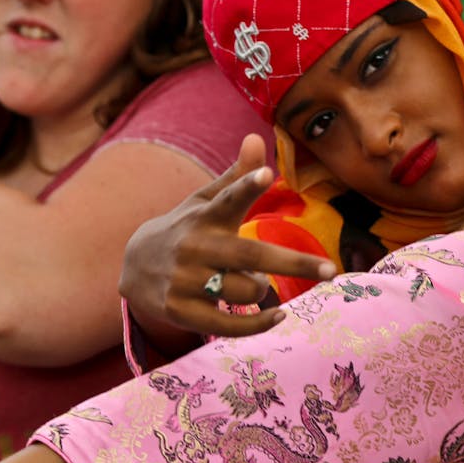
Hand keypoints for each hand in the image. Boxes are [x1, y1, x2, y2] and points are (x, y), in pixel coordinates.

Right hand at [120, 134, 335, 338]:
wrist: (133, 267)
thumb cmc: (185, 230)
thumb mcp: (204, 201)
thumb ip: (236, 176)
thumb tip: (257, 137)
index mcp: (205, 215)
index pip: (228, 197)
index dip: (247, 185)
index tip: (267, 174)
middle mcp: (195, 246)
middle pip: (251, 255)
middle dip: (293, 263)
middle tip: (330, 271)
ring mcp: (186, 280)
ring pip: (246, 291)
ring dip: (261, 288)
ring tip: (249, 280)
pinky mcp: (181, 311)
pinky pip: (228, 325)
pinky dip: (258, 324)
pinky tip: (278, 317)